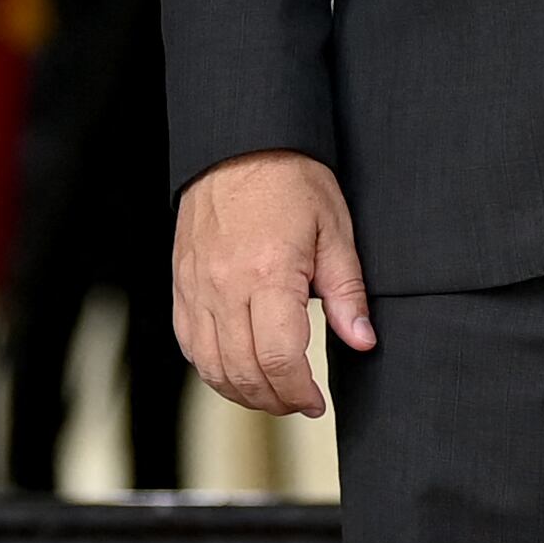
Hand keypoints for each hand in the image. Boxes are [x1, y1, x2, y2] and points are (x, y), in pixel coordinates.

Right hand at [172, 149, 375, 417]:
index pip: (279, 359)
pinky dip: (211, 367)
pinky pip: (188, 342)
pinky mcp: (182, 282)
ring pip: (210, 365)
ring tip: (271, 391)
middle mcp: (224, 285)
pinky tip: (235, 368)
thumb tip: (361, 340)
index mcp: (267, 274)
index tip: (317, 401)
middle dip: (275, 400)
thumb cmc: (288, 177)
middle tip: (299, 401)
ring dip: (242, 392)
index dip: (300, 393)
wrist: (238, 140)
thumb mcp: (333, 229)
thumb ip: (347, 291)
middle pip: (243, 371)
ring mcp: (197, 285)